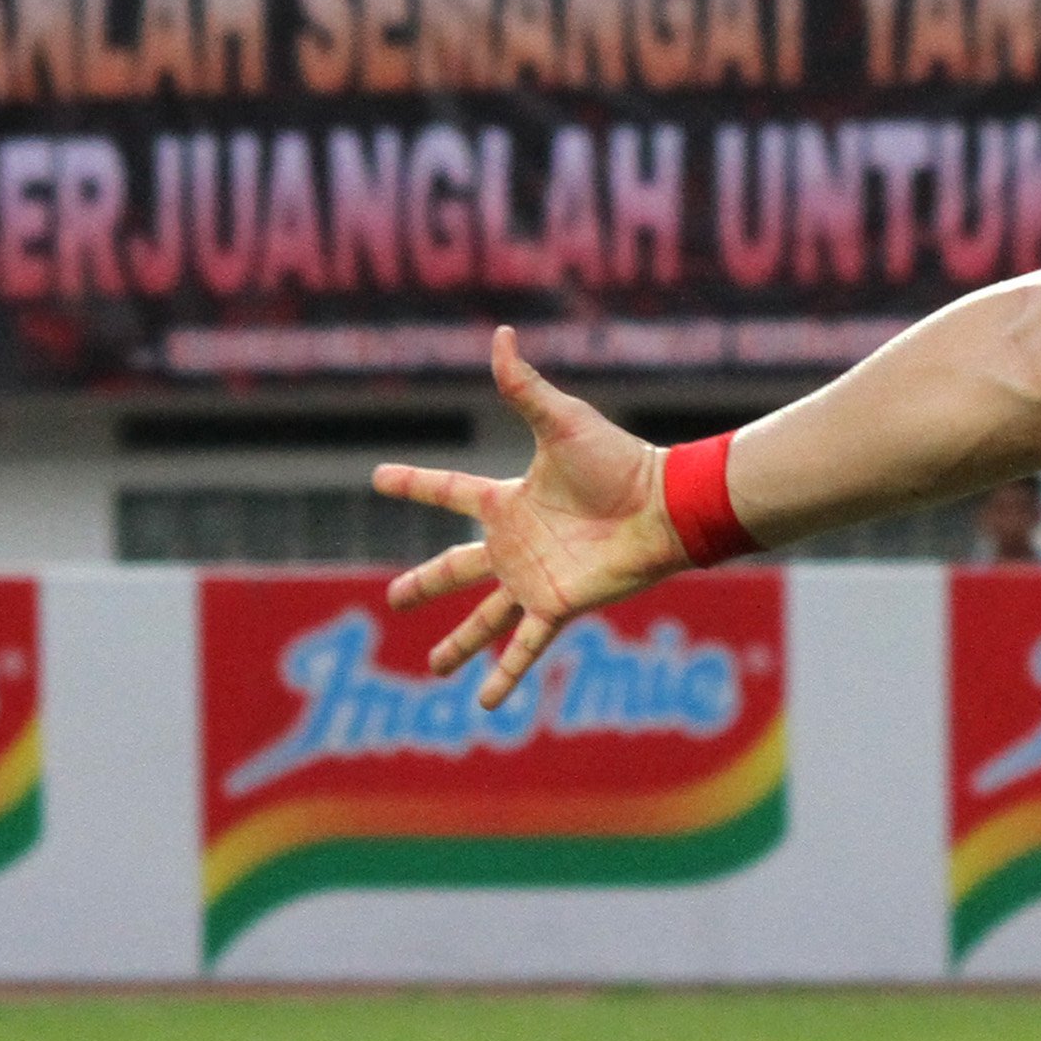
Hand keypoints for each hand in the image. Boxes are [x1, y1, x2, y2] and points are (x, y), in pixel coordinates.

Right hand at [373, 327, 693, 703]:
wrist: (663, 504)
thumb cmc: (618, 461)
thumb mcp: (561, 421)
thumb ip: (523, 386)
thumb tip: (500, 335)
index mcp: (508, 500)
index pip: (447, 491)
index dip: (414, 484)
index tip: (378, 478)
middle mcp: (515, 544)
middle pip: (454, 567)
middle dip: (422, 584)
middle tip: (392, 599)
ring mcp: (533, 579)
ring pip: (483, 618)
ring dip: (458, 645)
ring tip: (432, 670)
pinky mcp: (556, 605)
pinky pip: (524, 647)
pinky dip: (504, 676)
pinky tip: (485, 705)